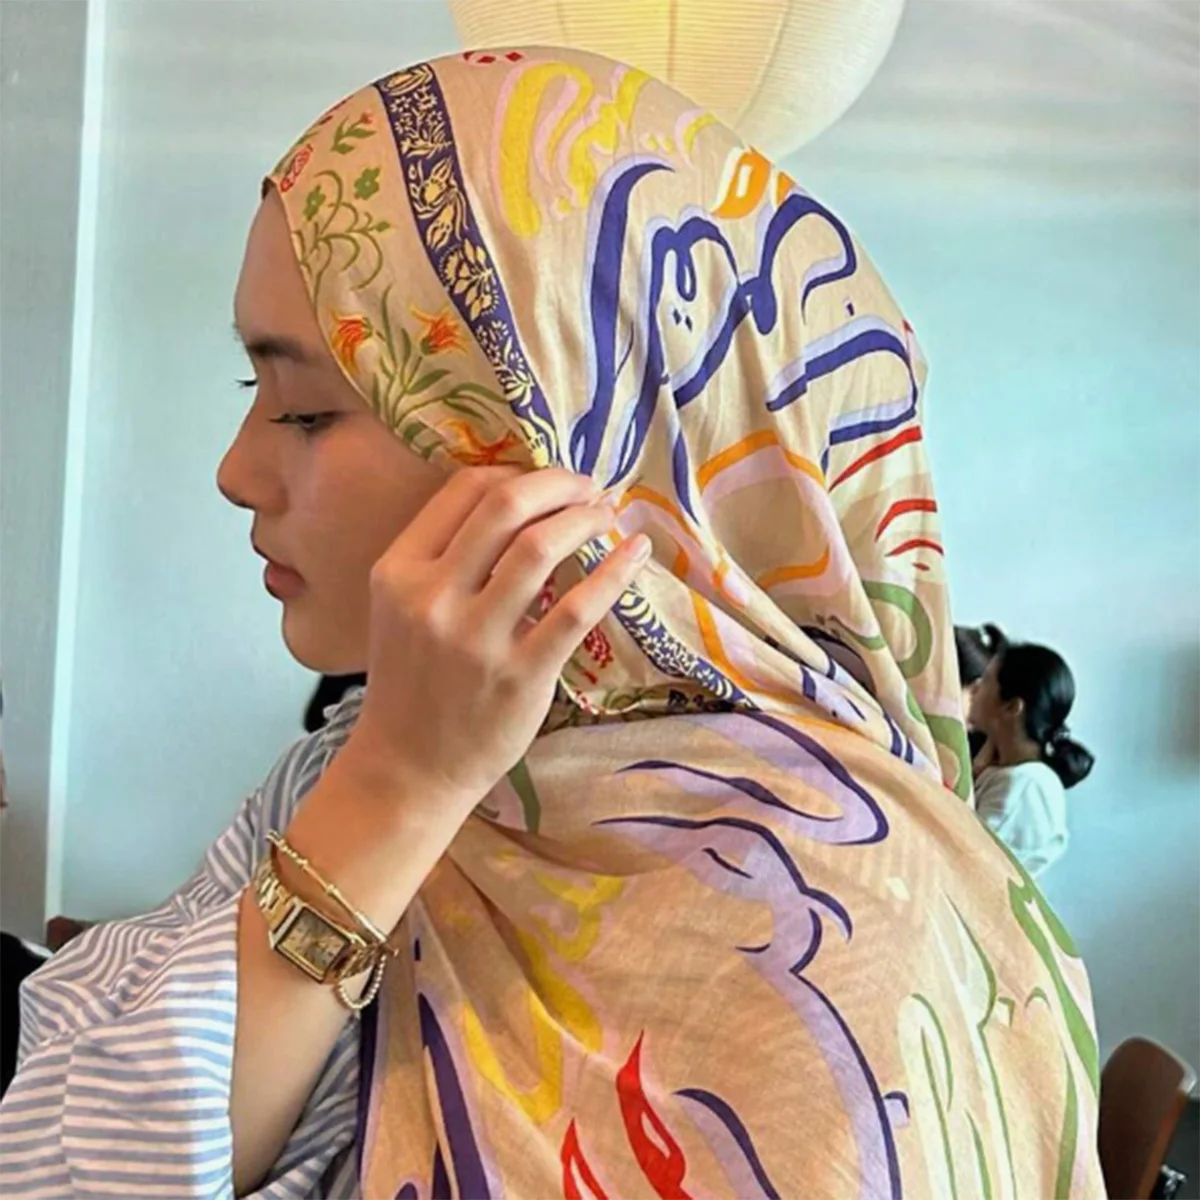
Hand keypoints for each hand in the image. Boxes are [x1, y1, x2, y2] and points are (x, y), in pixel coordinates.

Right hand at [346, 467, 650, 807]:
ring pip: (540, 547)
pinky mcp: (519, 674)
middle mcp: (433, 596)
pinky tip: (634, 555)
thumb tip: (516, 503)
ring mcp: (476, 637)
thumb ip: (441, 558)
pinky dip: (612, 572)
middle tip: (589, 487)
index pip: (464, 489)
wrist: (408, 768)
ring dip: (585, 519)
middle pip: (506, 506)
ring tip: (606, 516)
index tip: (548, 482)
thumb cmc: (412, 683)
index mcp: (399, 571)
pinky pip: (576, 608)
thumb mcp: (401, 610)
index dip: (517, 471)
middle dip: (559, 484)